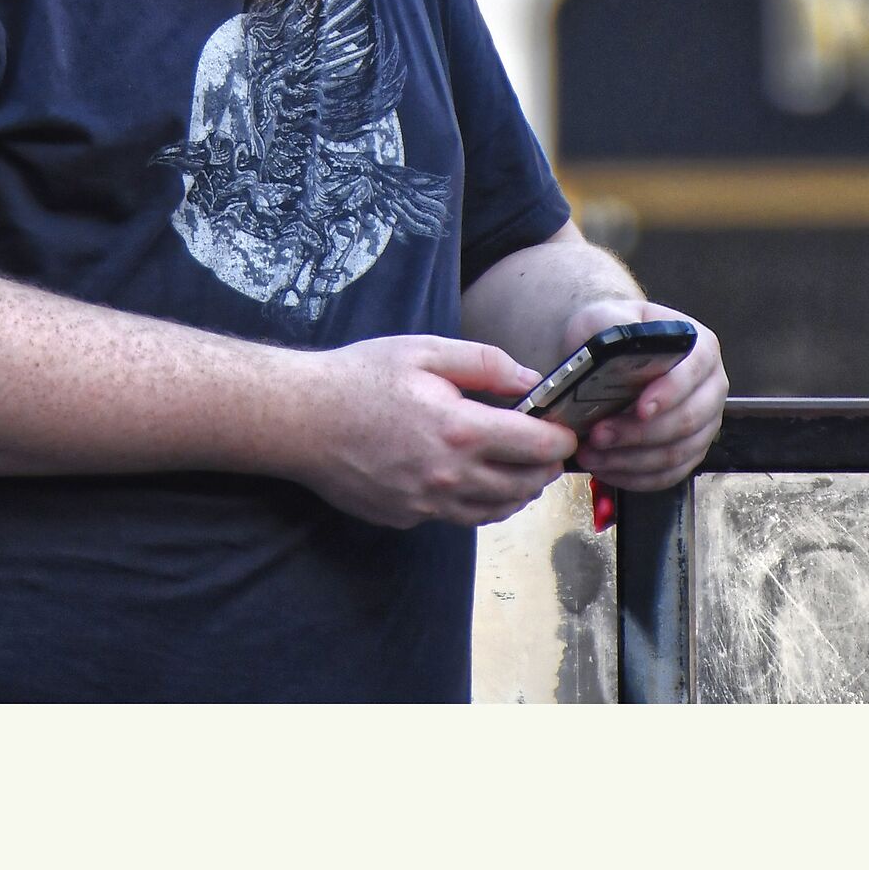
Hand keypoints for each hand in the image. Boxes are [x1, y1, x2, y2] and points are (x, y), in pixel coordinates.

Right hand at [286, 334, 579, 529]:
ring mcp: (427, 503)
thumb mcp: (427, 352)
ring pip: (496, 511)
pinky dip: (479, 503)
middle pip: (525, 486)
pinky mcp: (408, 517)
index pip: (536, 447)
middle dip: (546, 468)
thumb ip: (485, 364)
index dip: (561, 439)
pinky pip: (458, 517)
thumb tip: (530, 379)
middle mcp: (450, 476)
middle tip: (549, 449)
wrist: (302, 420)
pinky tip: (474, 480)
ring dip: (518, 492)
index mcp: (461, 430)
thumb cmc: (361, 378)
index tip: (566, 430)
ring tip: (521, 469)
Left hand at [559, 298, 728, 494]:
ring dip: (631, 460)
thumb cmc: (611, 333)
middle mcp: (711, 387)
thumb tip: (622, 342)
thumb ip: (615, 323)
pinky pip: (669, 476)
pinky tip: (606, 468)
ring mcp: (704, 424)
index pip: (694, 371)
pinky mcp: (690, 452)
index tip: (640, 408)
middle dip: (640, 434)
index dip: (670, 393)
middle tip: (599, 435)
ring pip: (677, 453)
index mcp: (700, 347)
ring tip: (592, 453)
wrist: (606, 357)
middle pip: (688, 420)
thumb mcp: (606, 317)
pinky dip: (636, 477)